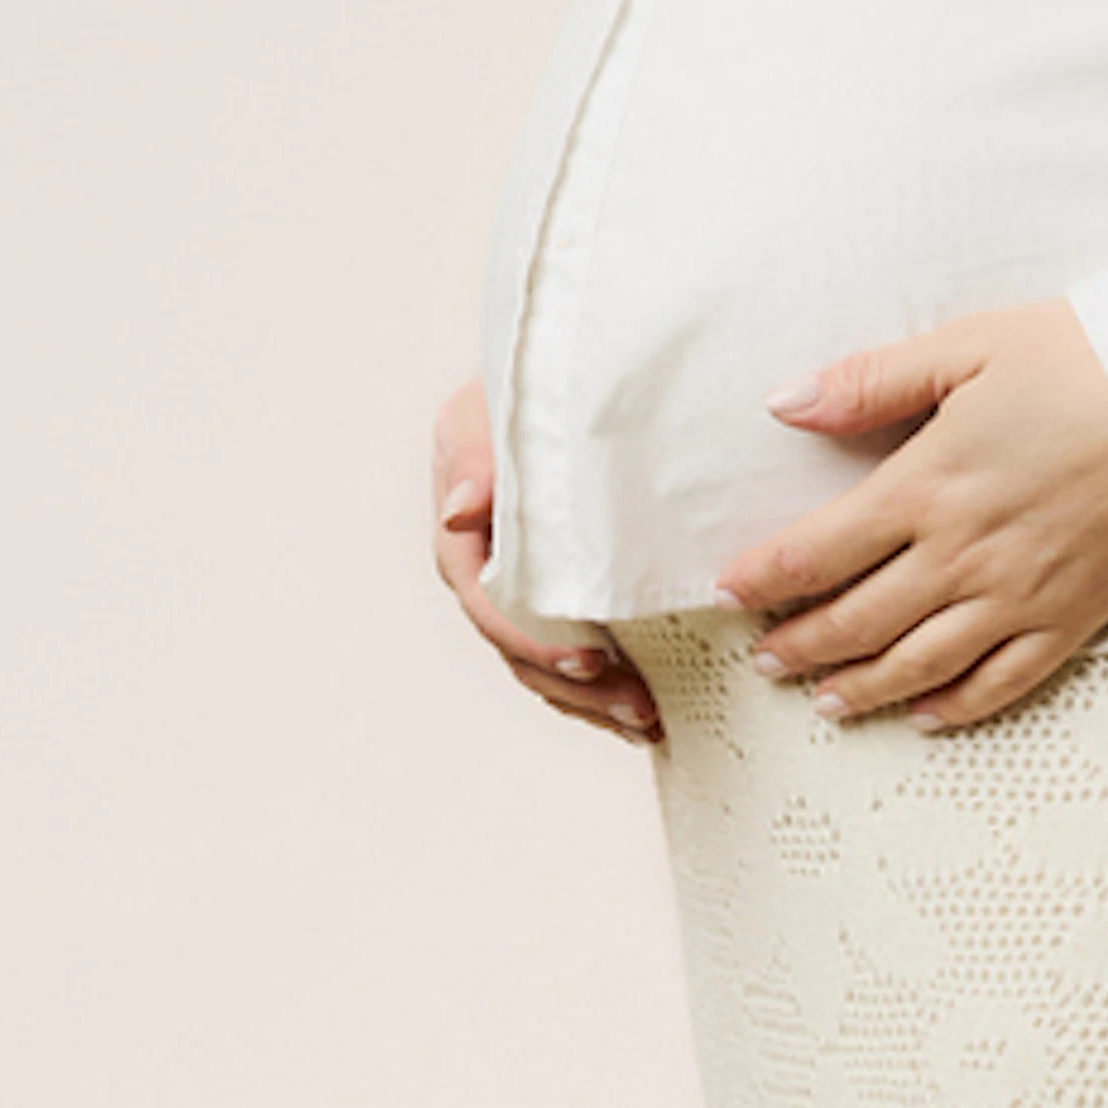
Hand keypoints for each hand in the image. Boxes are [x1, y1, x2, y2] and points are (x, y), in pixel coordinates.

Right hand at [429, 378, 662, 743]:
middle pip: (521, 653)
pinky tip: (647, 709)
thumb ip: (476, 463)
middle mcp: (486, 576)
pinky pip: (571, 656)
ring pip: (546, 668)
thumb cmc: (517, 392)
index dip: (535, 642)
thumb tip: (457, 516)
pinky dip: (604, 688)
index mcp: (463, 541)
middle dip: (579, 689)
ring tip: (650, 720)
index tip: (591, 660)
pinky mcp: (557, 598)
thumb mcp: (488, 412)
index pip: (489, 606)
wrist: (547, 387)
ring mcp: (520, 593)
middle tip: (640, 707)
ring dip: (595, 701)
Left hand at [718, 301, 1107, 729]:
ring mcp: (1018, 597)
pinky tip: (925, 715)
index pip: (816, 552)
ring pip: (918, 665)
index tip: (730, 594)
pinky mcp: (1073, 618)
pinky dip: (956, 708)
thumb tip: (785, 404)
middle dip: (800, 647)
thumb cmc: (1086, 360)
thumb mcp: (968, 346)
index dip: (764, 580)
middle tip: (765, 662)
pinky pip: (1002, 682)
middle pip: (856, 621)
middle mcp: (962, 555)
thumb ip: (870, 382)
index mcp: (926, 486)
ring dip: (861, 688)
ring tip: (825, 703)